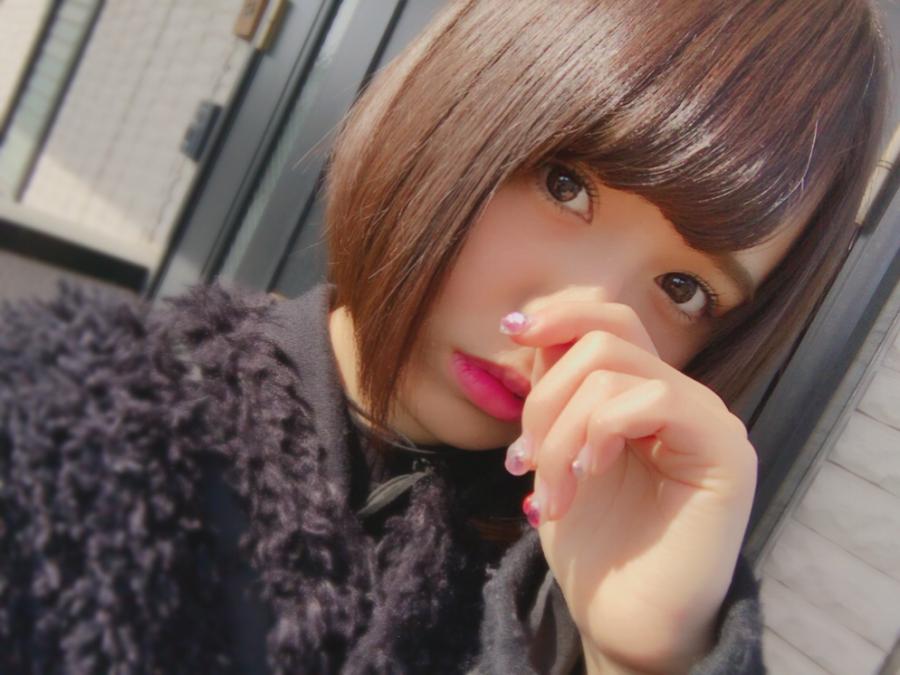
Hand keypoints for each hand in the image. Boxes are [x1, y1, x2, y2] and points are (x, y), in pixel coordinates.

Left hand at [503, 301, 757, 673]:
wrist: (621, 618)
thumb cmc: (591, 542)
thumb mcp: (557, 451)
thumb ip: (556, 392)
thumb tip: (532, 330)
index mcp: (641, 393)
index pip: (609, 318)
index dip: (559, 314)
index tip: (510, 330)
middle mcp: (679, 396)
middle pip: (604, 337)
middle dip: (544, 397)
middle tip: (524, 462)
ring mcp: (706, 418)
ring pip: (613, 369)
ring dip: (559, 432)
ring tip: (552, 491)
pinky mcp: (723, 449)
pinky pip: (653, 399)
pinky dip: (600, 433)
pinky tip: (589, 476)